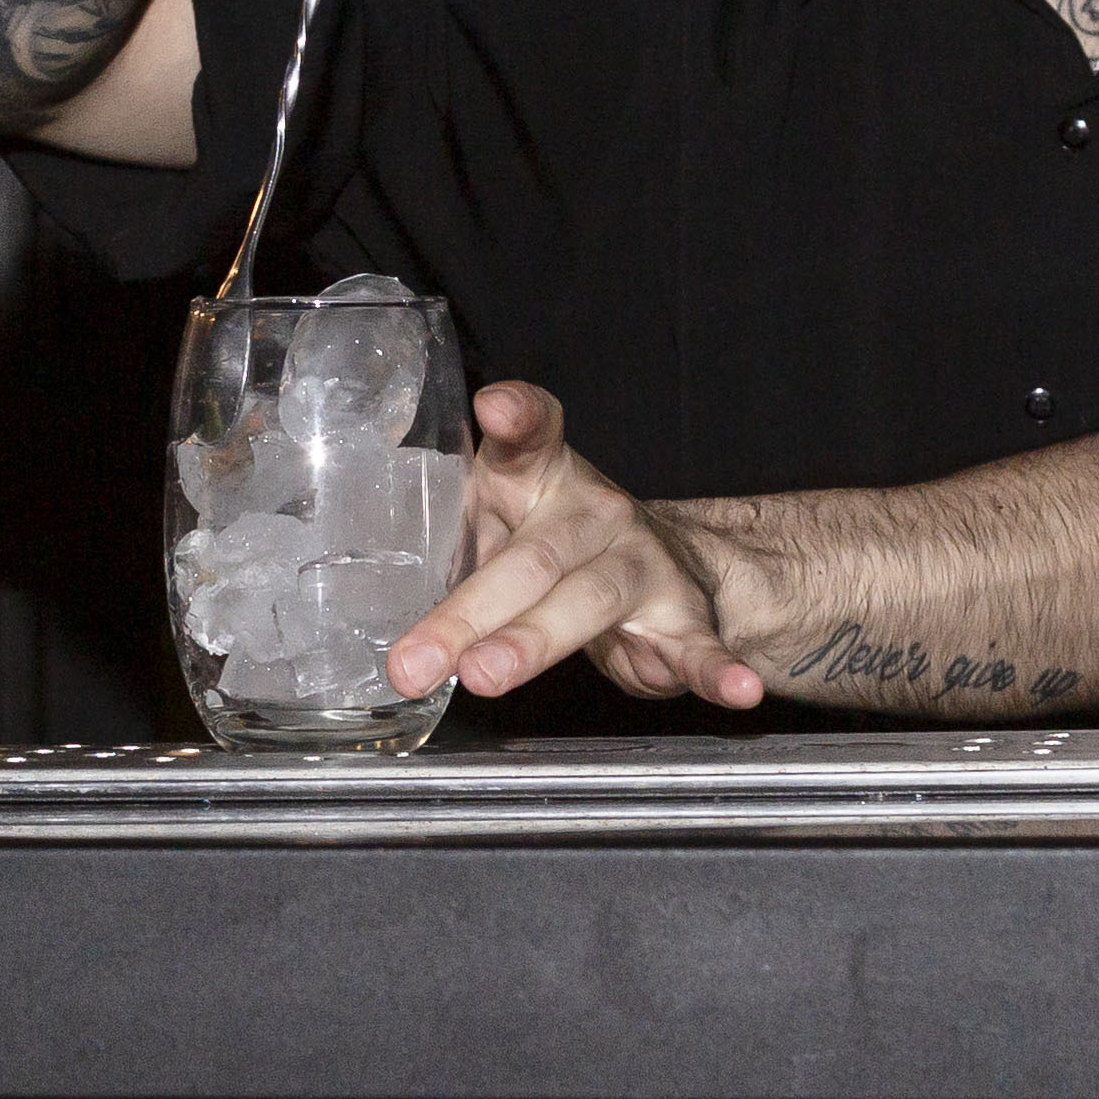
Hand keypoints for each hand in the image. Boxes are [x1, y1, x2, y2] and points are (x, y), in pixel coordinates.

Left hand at [383, 381, 767, 709]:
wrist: (663, 565)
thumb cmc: (550, 545)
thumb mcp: (495, 528)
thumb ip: (443, 551)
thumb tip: (363, 611)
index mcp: (542, 478)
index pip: (531, 435)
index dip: (517, 418)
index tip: (496, 408)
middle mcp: (594, 512)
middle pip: (532, 558)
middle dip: (470, 611)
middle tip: (423, 658)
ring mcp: (642, 563)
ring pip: (588, 601)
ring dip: (533, 642)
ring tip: (487, 677)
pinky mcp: (683, 616)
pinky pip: (697, 646)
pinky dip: (715, 670)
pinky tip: (734, 690)